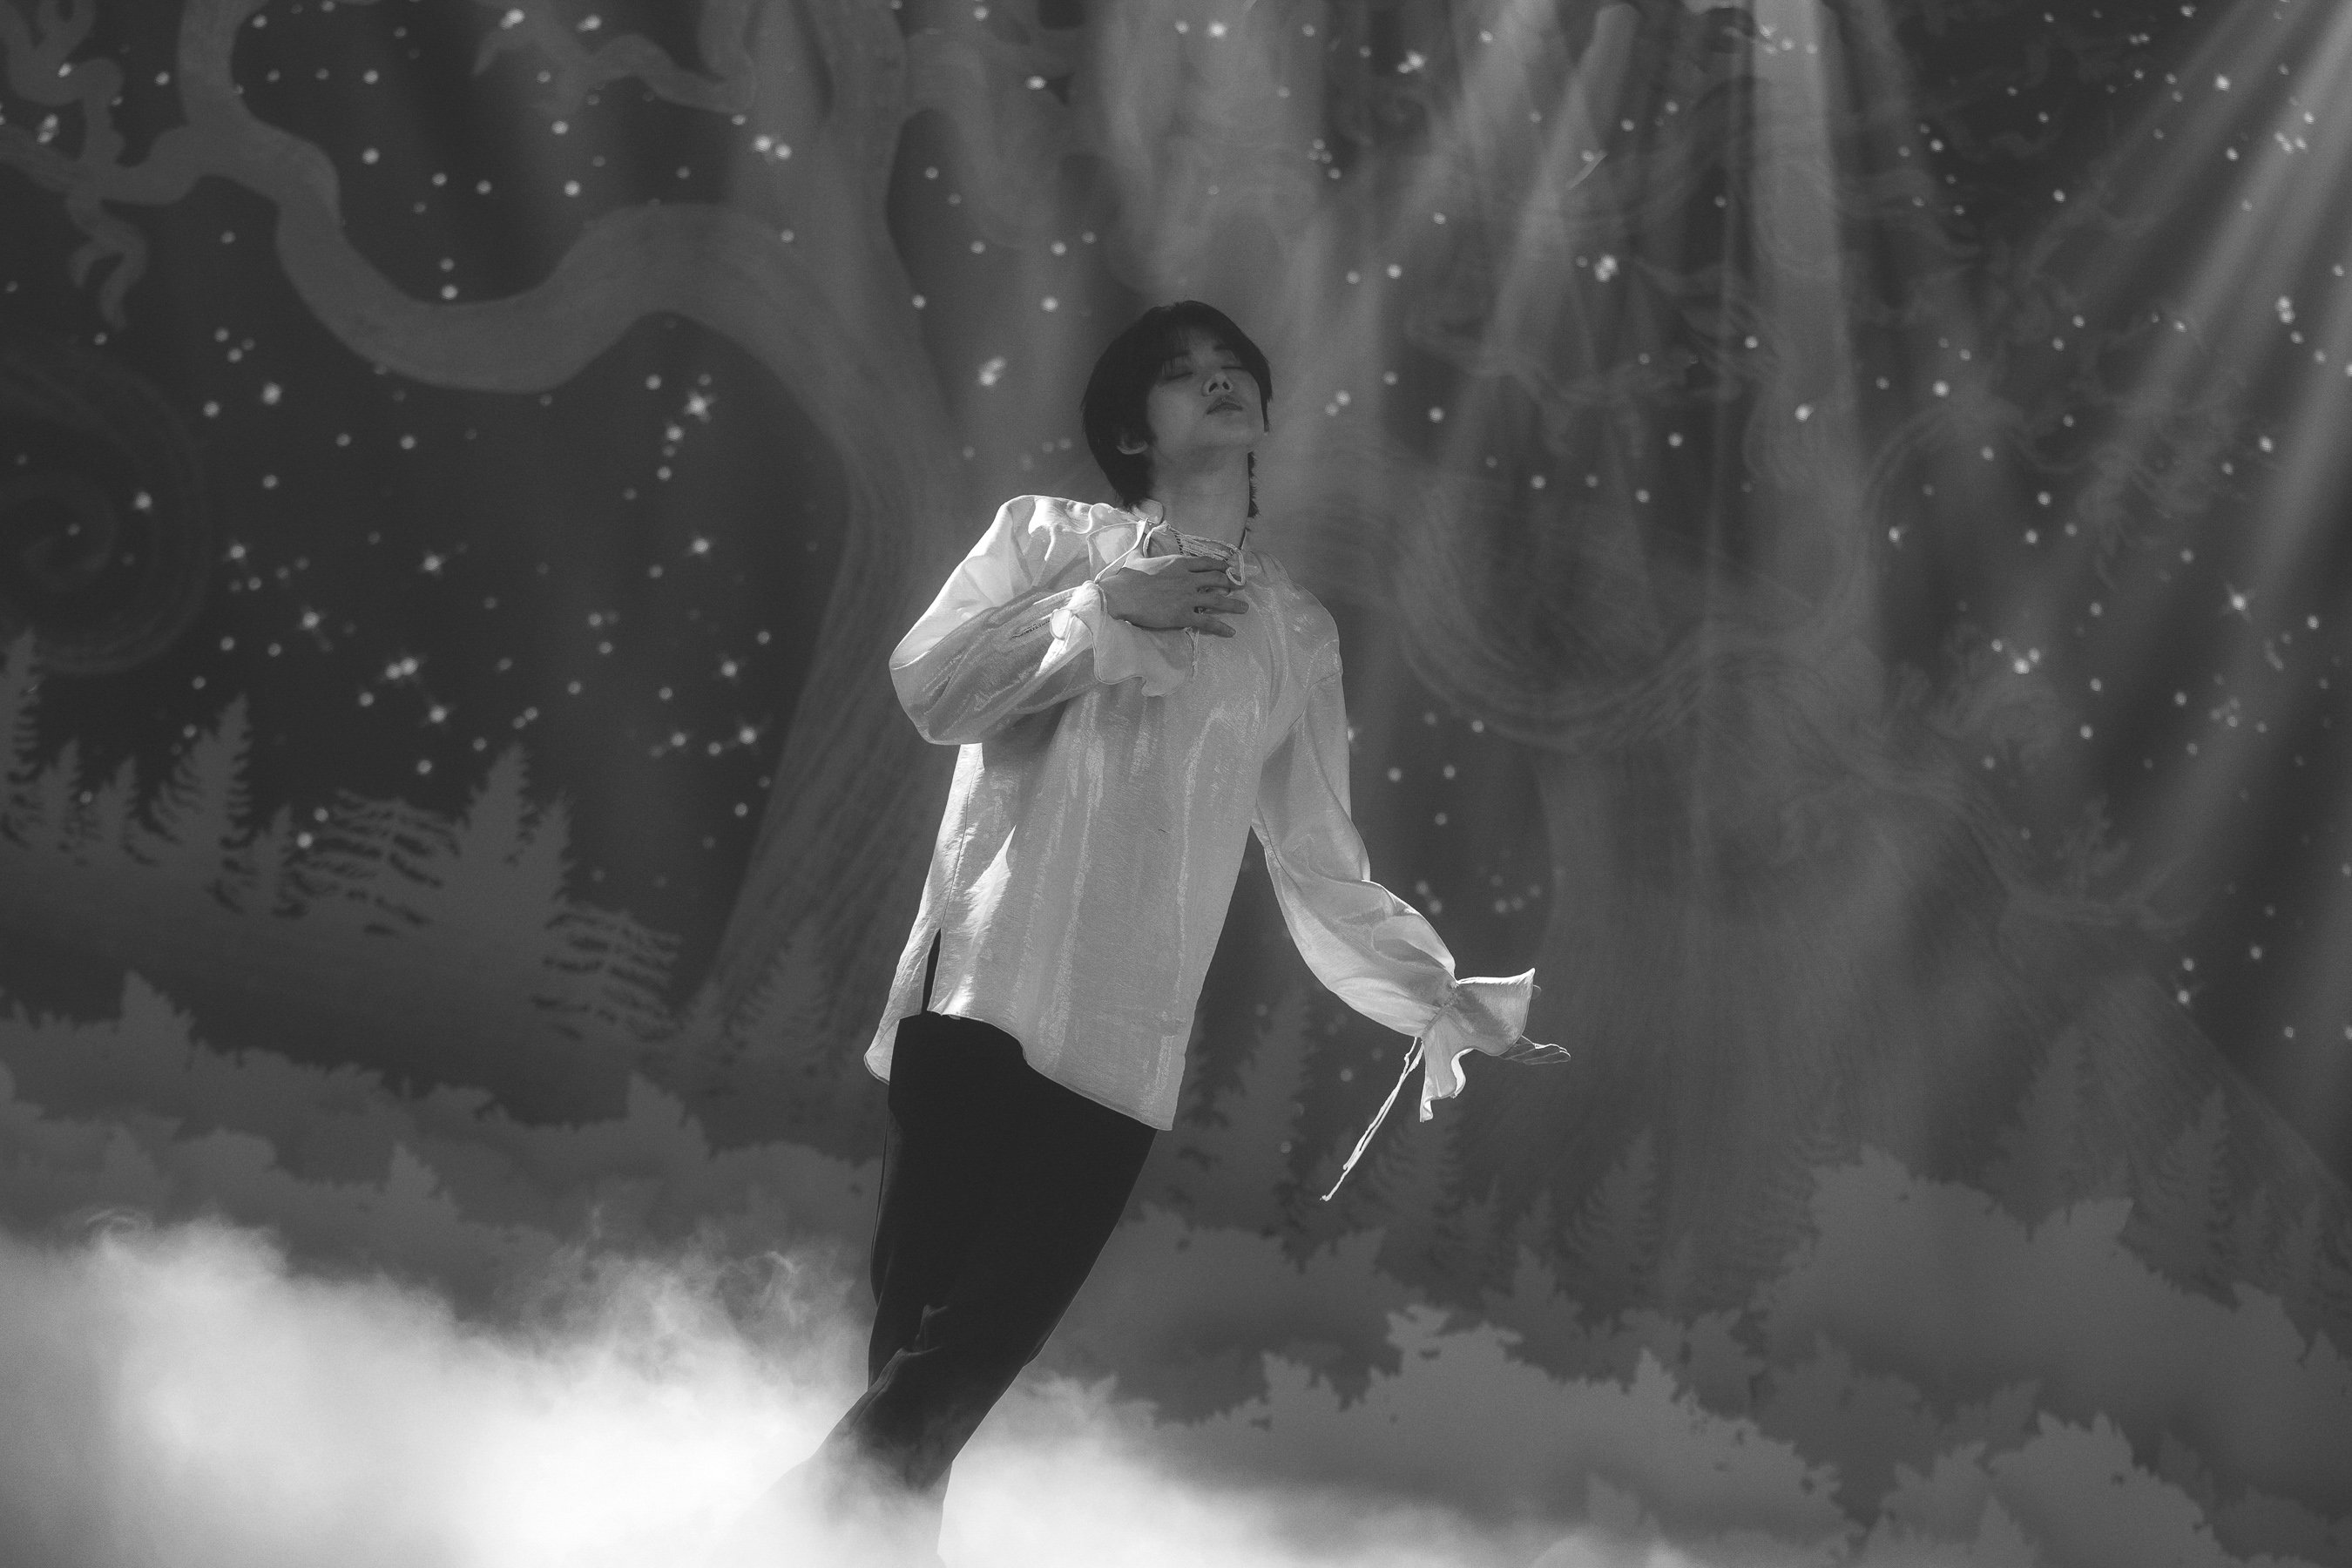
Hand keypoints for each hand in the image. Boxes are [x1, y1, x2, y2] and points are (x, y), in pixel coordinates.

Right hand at [1098, 555, 1247, 636]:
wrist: (1122, 595)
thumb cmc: (1127, 577)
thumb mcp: (1138, 556)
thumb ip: (1144, 544)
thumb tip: (1143, 528)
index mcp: (1179, 563)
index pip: (1207, 563)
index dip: (1221, 565)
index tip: (1229, 568)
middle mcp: (1188, 579)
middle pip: (1217, 579)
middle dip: (1232, 582)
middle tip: (1241, 586)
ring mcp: (1188, 597)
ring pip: (1218, 601)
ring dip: (1233, 605)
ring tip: (1245, 608)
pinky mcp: (1184, 615)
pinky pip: (1208, 622)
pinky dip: (1221, 627)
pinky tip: (1231, 632)